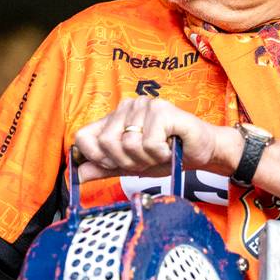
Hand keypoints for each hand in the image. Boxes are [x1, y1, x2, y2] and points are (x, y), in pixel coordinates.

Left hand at [73, 97, 239, 180]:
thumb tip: (77, 174)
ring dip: (147, 158)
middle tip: (147, 158)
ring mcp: (144, 105)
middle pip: (106, 144)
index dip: (98, 157)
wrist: (202, 152)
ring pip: (128, 145)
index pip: (84, 137)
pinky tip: (170, 146)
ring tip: (161, 151)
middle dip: (127, 161)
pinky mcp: (162, 109)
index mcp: (114, 118)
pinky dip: (160, 153)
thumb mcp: (131, 165)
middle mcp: (126, 107)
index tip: (118, 163)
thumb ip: (105, 167)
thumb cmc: (168, 154)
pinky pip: (149, 143)